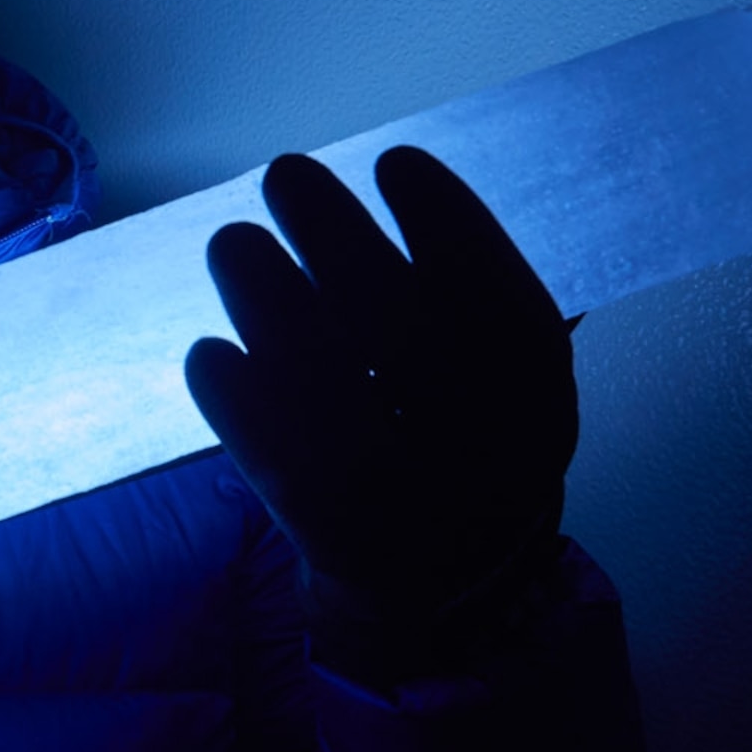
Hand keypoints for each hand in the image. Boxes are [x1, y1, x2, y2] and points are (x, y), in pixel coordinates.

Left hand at [185, 147, 577, 657]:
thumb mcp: (505, 383)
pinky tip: (212, 351)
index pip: (503, 296)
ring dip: (266, 299)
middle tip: (286, 175)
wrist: (446, 592)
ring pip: (324, 388)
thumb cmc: (465, 445)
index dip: (450, 220)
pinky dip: (234, 397)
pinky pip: (269, 457)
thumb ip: (466, 300)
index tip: (395, 159)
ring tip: (233, 243)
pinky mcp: (326, 537)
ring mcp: (403, 502)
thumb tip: (382, 191)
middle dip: (333, 236)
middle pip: (399, 331)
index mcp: (540, 404)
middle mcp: (484, 456)